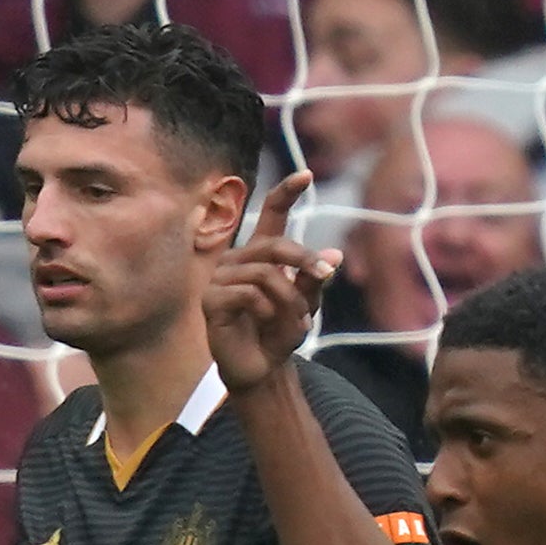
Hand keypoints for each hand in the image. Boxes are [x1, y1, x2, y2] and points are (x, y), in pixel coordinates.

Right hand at [204, 173, 334, 396]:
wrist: (262, 370)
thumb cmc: (279, 333)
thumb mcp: (305, 305)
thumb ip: (314, 279)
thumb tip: (334, 256)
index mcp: (260, 256)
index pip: (270, 216)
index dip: (286, 193)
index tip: (307, 174)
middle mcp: (237, 262)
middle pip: (274, 244)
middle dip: (303, 258)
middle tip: (323, 274)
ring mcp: (220, 280)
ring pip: (264, 272)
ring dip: (289, 296)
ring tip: (297, 319)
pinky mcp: (211, 301)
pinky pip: (247, 293)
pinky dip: (267, 308)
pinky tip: (267, 320)